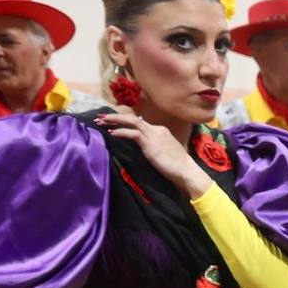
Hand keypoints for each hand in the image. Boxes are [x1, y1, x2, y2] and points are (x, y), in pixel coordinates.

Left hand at [95, 112, 213, 198]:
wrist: (186, 171)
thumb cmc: (177, 166)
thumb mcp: (164, 152)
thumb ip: (153, 146)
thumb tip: (141, 145)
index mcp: (160, 131)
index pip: (139, 122)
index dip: (124, 121)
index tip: (112, 122)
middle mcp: (156, 129)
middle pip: (133, 118)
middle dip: (115, 116)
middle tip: (100, 117)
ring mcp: (154, 135)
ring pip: (131, 121)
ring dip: (114, 120)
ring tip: (100, 121)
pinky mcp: (150, 143)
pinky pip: (133, 133)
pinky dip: (121, 131)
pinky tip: (111, 133)